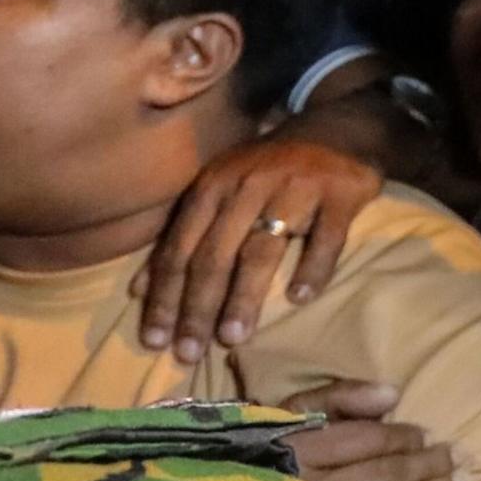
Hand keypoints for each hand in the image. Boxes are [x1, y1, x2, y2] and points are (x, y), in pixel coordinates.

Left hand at [141, 137, 380, 359]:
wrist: (339, 127)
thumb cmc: (270, 168)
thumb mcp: (221, 189)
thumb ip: (184, 234)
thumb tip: (139, 289)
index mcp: (213, 186)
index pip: (180, 249)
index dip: (165, 297)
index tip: (155, 341)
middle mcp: (248, 184)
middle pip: (214, 255)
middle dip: (197, 308)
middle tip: (189, 354)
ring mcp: (295, 187)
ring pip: (261, 250)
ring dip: (243, 297)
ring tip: (233, 338)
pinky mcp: (340, 193)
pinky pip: (325, 237)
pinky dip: (313, 267)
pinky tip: (301, 297)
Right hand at [277, 379, 461, 480]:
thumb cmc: (259, 455)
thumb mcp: (288, 414)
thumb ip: (337, 398)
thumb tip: (393, 394)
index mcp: (297, 452)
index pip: (363, 441)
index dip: (402, 437)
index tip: (431, 435)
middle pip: (383, 476)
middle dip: (428, 466)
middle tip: (465, 457)